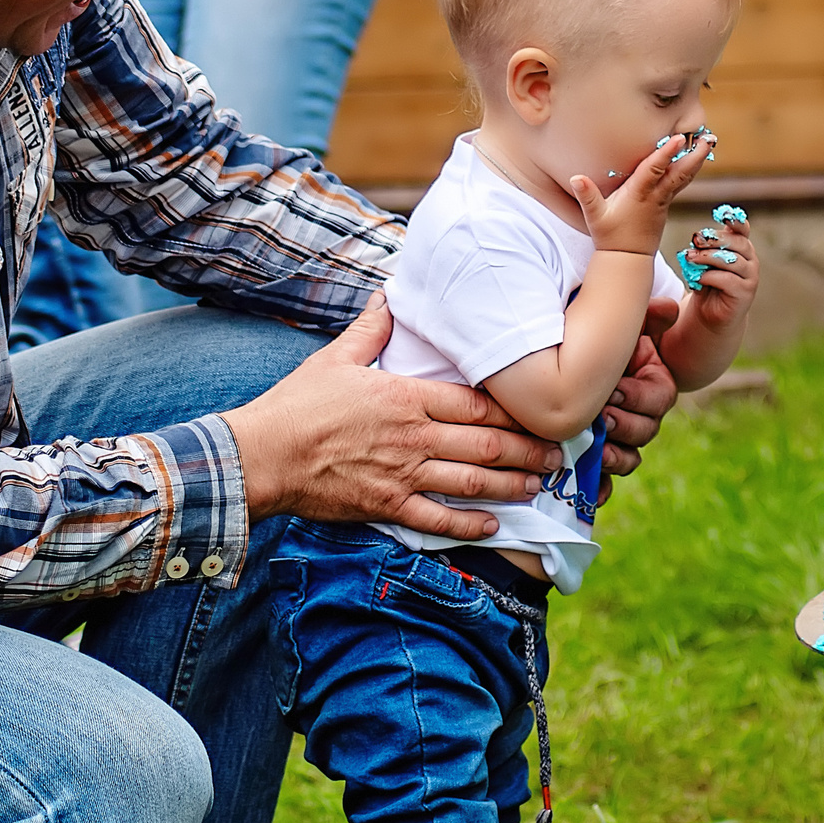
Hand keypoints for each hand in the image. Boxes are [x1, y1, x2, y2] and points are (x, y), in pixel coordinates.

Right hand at [221, 295, 560, 538]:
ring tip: (540, 487)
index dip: (514, 410)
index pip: (476, 402)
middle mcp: (414, 436)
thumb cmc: (297, 405)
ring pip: (472, 482)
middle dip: (528, 449)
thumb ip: (371, 330)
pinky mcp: (387, 507)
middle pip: (486, 443)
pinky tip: (494, 526)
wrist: (262, 455)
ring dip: (512, 485)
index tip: (541, 411)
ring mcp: (402, 474)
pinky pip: (438, 519)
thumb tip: (387, 296)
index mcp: (407, 396)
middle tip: (560, 455)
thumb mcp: (335, 358)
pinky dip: (470, 525)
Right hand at [567, 131, 708, 255]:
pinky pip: (681, 183)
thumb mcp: (595, 217)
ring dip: (697, 159)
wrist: (628, 259)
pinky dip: (690, 169)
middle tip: (709, 137)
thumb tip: (576, 178)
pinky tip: (695, 158)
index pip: (654, 170)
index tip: (678, 138)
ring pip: (684, 177)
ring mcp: (663, 201)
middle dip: (695, 155)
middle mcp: (655, 196)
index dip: (666, 154)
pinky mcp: (665, 204)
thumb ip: (587, 196)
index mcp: (639, 195)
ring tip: (708, 141)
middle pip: (680, 173)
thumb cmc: (610, 237)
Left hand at [597, 307, 679, 492]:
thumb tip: (670, 308)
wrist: (562, 355)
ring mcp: (617, 438)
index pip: (659, 399)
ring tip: (597, 451)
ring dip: (615, 457)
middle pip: (645, 431)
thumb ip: (647, 318)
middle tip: (603, 417)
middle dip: (625, 426)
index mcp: (651, 385)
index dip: (640, 397)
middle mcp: (639, 414)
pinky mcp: (594, 456)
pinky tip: (591, 491)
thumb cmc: (596, 336)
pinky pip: (603, 480)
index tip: (615, 390)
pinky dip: (599, 487)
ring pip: (629, 458)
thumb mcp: (623, 325)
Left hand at [679, 209, 757, 332]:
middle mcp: (750, 259)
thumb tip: (696, 241)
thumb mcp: (702, 262)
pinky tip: (698, 279)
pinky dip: (710, 276)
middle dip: (714, 239)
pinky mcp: (746, 292)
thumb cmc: (707, 282)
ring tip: (690, 258)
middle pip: (737, 242)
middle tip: (695, 239)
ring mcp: (751, 276)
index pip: (742, 228)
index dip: (735, 220)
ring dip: (708, 257)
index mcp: (741, 246)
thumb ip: (702, 250)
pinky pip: (728, 280)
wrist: (710, 314)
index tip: (723, 215)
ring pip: (732, 260)